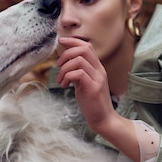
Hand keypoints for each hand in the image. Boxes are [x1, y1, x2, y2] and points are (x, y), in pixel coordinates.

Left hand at [56, 37, 140, 161]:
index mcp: (97, 67)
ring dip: (64, 68)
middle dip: (66, 53)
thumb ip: (79, 71)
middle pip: (84, 49)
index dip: (73, 41)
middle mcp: (99, 70)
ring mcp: (97, 79)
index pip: (87, 46)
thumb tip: (65, 63)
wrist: (103, 119)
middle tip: (58, 65)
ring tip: (60, 79)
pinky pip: (78, 74)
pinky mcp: (93, 88)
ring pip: (79, 60)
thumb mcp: (84, 83)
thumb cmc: (92, 102)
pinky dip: (67, 77)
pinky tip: (64, 86)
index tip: (61, 41)